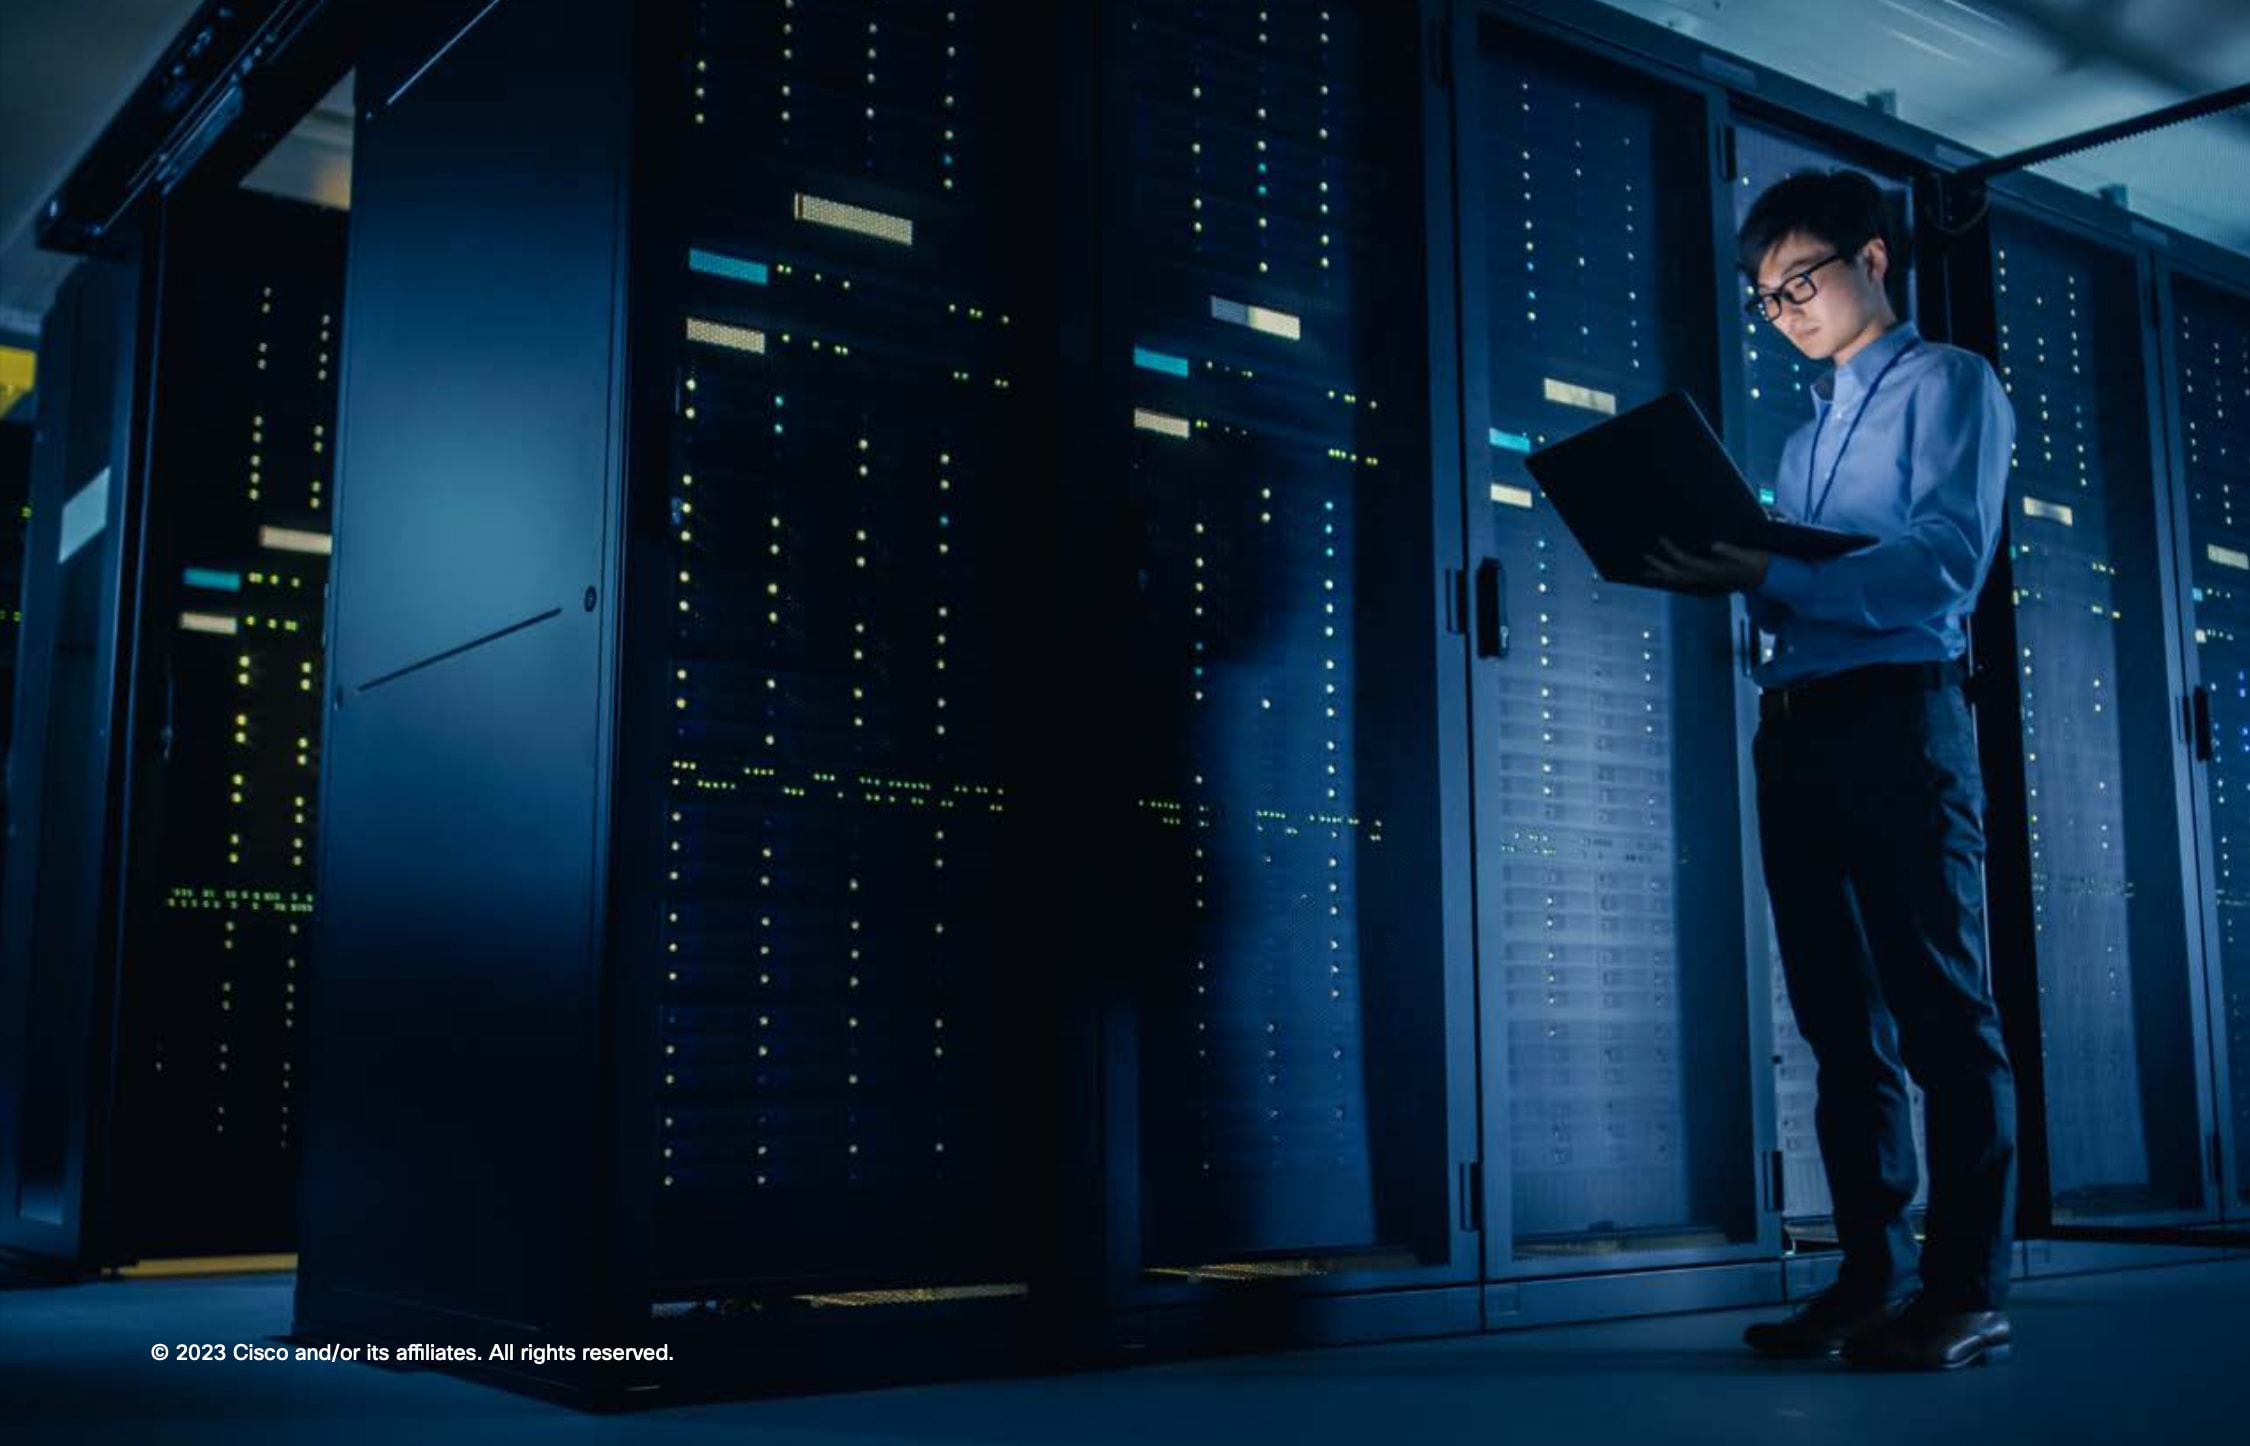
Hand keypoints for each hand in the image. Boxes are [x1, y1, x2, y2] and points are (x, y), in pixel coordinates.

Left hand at [1640, 537, 1771, 593]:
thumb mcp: (1748, 556)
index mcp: (1712, 570)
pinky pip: (1685, 582)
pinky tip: (1666, 576)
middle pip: (1676, 574)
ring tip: (1646, 572)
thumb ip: (1731, 551)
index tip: (1661, 538)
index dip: (1671, 551)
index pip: (1685, 561)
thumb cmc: (1758, 564)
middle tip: (1644, 557)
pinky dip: (1672, 579)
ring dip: (1662, 575)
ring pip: (1678, 580)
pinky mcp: (1709, 581)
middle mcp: (1706, 578)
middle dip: (1659, 566)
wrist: (1767, 578)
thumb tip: (1714, 545)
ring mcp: (1707, 581)